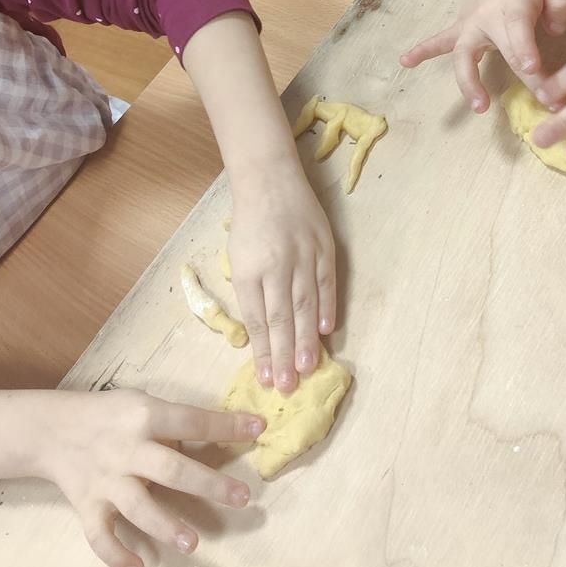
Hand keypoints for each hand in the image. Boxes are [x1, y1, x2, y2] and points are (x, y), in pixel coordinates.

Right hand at [38, 388, 263, 566]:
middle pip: (171, 469)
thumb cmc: (110, 414)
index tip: (258, 428)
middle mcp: (127, 449)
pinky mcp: (88, 505)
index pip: (192, 421)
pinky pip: (100, 535)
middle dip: (208, 485)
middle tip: (242, 498)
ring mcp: (106, 480)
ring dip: (165, 526)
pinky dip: (116, 556)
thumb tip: (218, 435)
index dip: (226, 425)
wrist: (53, 428)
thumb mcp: (142, 403)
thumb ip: (173, 423)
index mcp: (145, 416)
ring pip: (137, 506)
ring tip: (192, 543)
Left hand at [229, 157, 336, 395]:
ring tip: (307, 367)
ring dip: (305, 339)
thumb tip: (263, 332)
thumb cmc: (249, 223)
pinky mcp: (323, 246)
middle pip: (281, 318)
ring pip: (304, 305)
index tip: (265, 378)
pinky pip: (326, 283)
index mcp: (248, 271)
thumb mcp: (238, 258)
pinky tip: (325, 331)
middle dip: (283, 355)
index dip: (262, 351)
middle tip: (287, 386)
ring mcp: (302, 256)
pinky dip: (327, 307)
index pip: (257, 319)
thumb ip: (251, 293)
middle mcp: (275, 266)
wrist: (269, 180)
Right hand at [399, 0, 565, 110]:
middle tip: (538, 98)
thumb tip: (554, 29)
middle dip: (517, 73)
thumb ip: (562, 0)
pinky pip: (438, 41)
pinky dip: (421, 51)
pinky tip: (406, 61)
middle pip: (498, 46)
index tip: (533, 71)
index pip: (518, 27)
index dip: (524, 49)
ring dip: (467, 80)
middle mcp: (488, 15)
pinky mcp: (460, 30)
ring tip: (477, 106)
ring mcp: (471, 24)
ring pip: (462, 52)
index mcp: (515, 2)